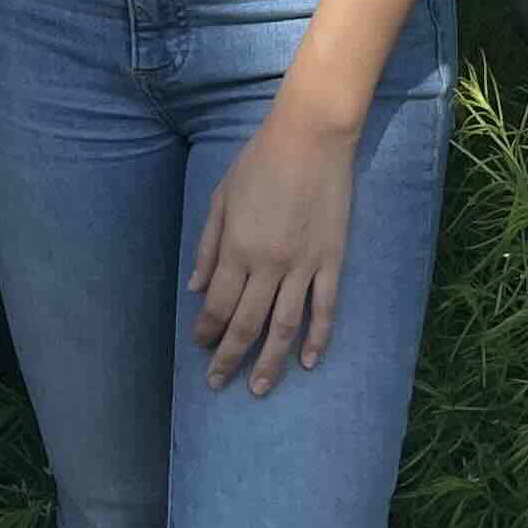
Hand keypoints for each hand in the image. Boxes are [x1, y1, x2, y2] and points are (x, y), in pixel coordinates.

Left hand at [188, 108, 357, 394]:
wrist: (311, 139)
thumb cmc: (259, 162)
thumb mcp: (221, 197)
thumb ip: (209, 245)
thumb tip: (196, 288)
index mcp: (237, 247)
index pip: (218, 304)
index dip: (206, 331)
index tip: (199, 346)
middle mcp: (268, 264)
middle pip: (246, 323)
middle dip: (229, 357)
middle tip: (218, 383)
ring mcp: (303, 265)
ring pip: (284, 326)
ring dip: (270, 361)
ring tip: (260, 388)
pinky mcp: (332, 261)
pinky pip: (325, 308)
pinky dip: (318, 338)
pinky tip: (309, 361)